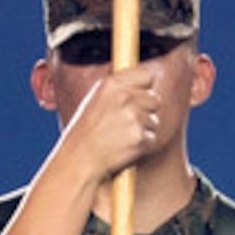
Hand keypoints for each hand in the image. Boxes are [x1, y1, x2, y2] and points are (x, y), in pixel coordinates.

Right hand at [59, 65, 168, 186]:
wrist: (80, 160)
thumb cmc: (87, 132)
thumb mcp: (96, 99)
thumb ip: (119, 88)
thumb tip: (145, 78)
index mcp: (111, 84)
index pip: (147, 74)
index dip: (144, 87)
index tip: (138, 96)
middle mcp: (124, 97)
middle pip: (154, 99)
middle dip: (145, 111)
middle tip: (125, 123)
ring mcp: (133, 117)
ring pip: (154, 120)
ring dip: (143, 129)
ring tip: (121, 136)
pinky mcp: (140, 137)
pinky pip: (152, 137)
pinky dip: (142, 144)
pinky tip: (124, 147)